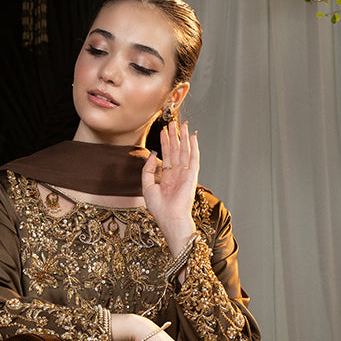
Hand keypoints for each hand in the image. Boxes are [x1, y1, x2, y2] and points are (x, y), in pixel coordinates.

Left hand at [141, 122, 198, 251]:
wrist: (169, 218)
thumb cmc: (159, 208)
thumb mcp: (147, 186)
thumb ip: (148, 169)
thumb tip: (153, 153)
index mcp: (167, 177)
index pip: (167, 156)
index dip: (165, 143)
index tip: (164, 131)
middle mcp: (177, 174)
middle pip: (176, 150)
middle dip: (174, 136)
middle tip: (172, 122)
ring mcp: (185, 174)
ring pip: (184, 151)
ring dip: (183, 138)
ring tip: (181, 125)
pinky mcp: (192, 175)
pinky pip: (193, 158)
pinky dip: (193, 147)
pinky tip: (192, 137)